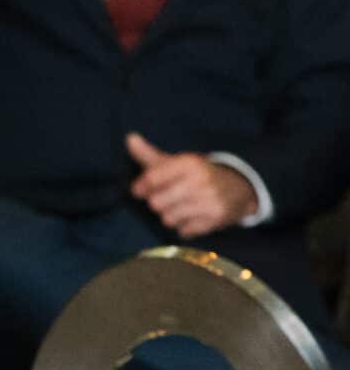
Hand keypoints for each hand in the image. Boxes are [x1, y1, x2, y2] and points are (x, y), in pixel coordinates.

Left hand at [128, 133, 259, 237]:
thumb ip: (149, 154)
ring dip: (169, 216)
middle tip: (165, 199)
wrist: (240, 187)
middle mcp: (200, 181)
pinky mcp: (217, 218)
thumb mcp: (176, 162)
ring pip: (168, 219)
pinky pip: (184, 231)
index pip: (152, 178)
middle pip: (156, 203)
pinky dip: (184, 227)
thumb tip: (129, 138)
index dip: (140, 187)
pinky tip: (192, 217)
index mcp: (188, 163)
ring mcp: (210, 200)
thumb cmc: (198, 174)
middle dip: (156, 203)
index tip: (138, 191)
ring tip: (179, 208)